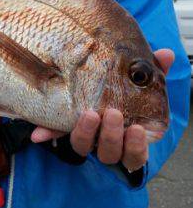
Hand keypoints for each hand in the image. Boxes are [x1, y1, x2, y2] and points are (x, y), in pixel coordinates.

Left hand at [31, 49, 173, 171]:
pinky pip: (55, 132)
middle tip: (112, 114)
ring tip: (89, 113)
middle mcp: (105, 141)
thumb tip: (167, 54)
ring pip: (83, 147)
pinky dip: (48, 132)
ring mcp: (84, 134)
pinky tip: (39, 134)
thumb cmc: (125, 82)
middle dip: (110, 136)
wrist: (97, 70)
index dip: (135, 146)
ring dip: (85, 133)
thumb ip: (153, 69)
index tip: (137, 130)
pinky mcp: (64, 125)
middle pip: (109, 153)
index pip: (134, 153)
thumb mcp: (140, 76)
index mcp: (128, 136)